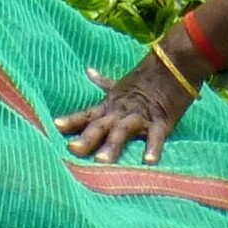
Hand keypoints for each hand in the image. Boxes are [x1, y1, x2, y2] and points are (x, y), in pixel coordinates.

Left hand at [55, 54, 198, 164]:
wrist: (173, 65)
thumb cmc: (145, 78)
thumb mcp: (120, 83)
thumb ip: (103, 82)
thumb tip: (89, 71)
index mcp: (111, 105)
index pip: (87, 114)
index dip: (71, 120)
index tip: (54, 126)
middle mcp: (121, 112)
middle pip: (101, 125)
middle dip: (87, 138)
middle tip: (72, 149)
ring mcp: (140, 116)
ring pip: (123, 131)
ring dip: (112, 145)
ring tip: (101, 162)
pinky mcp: (161, 121)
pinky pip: (155, 136)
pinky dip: (152, 148)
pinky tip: (148, 161)